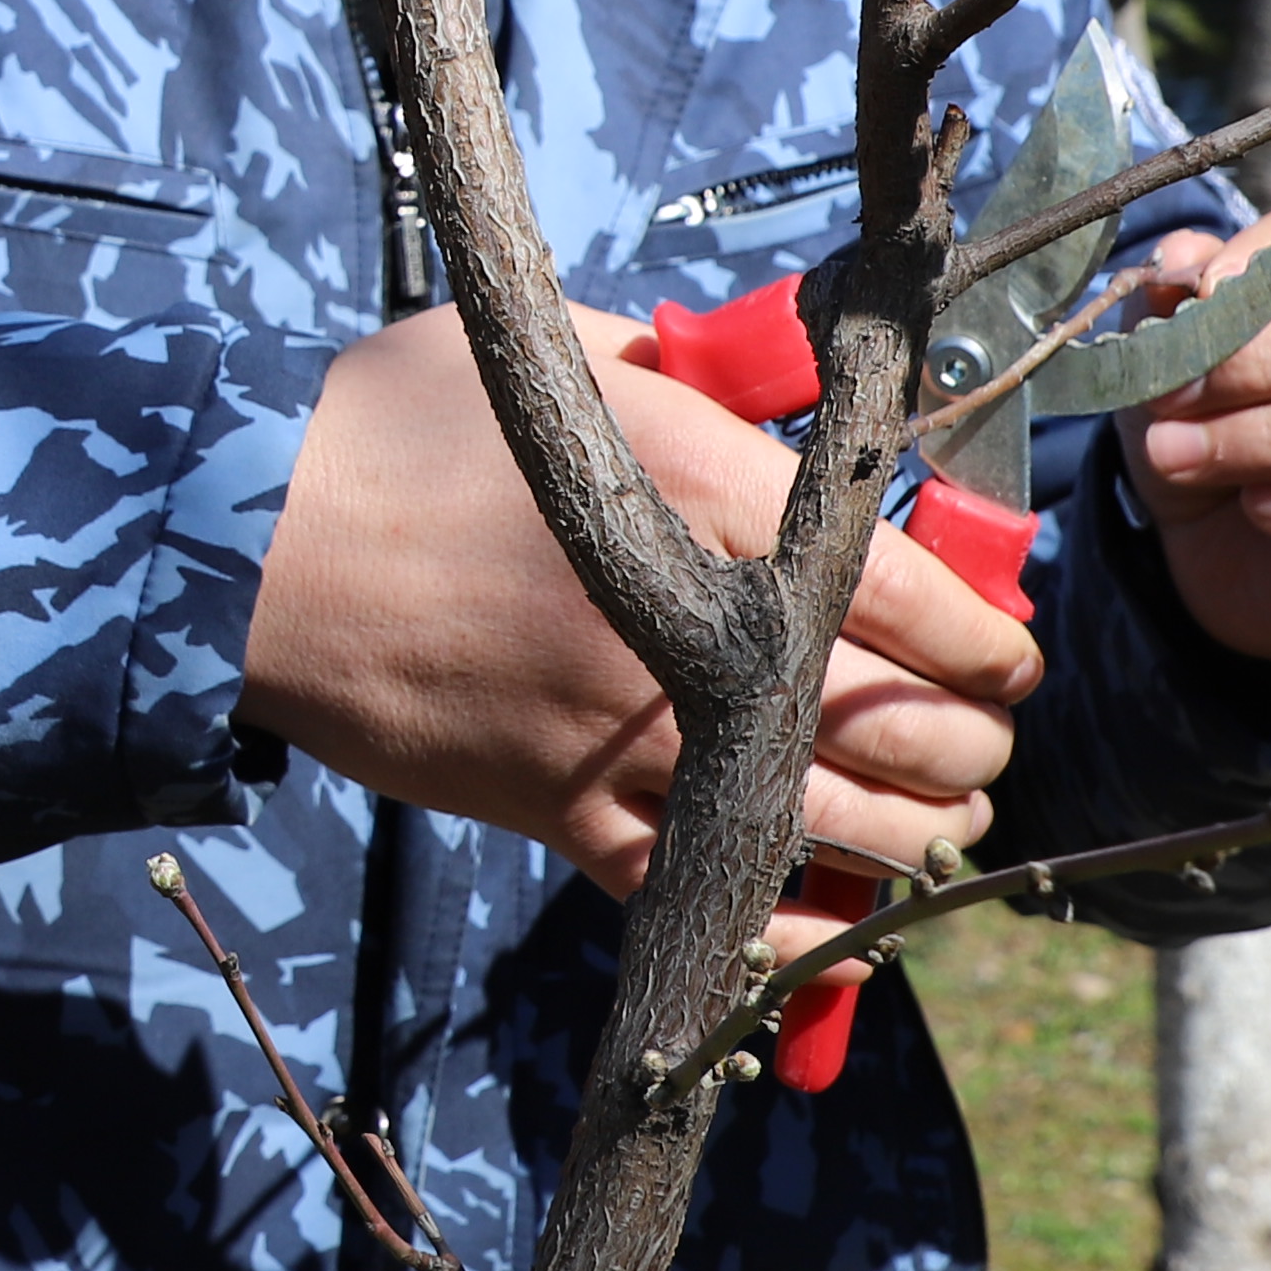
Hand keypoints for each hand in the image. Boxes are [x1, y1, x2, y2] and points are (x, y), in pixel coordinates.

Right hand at [243, 300, 1042, 925]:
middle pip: (902, 726)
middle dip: (972, 747)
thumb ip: (685, 369)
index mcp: (704, 499)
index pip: (912, 598)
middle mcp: (688, 633)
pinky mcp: (563, 817)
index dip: (992, 642)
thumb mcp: (555, 352)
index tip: (1013, 657)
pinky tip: (835, 914)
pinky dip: (792, 918)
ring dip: (913, 838)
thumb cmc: (396, 426)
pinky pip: (711, 896)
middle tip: (985, 742)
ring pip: (832, 827)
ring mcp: (628, 741)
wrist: (256, 547)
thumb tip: (770, 389)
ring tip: (939, 826)